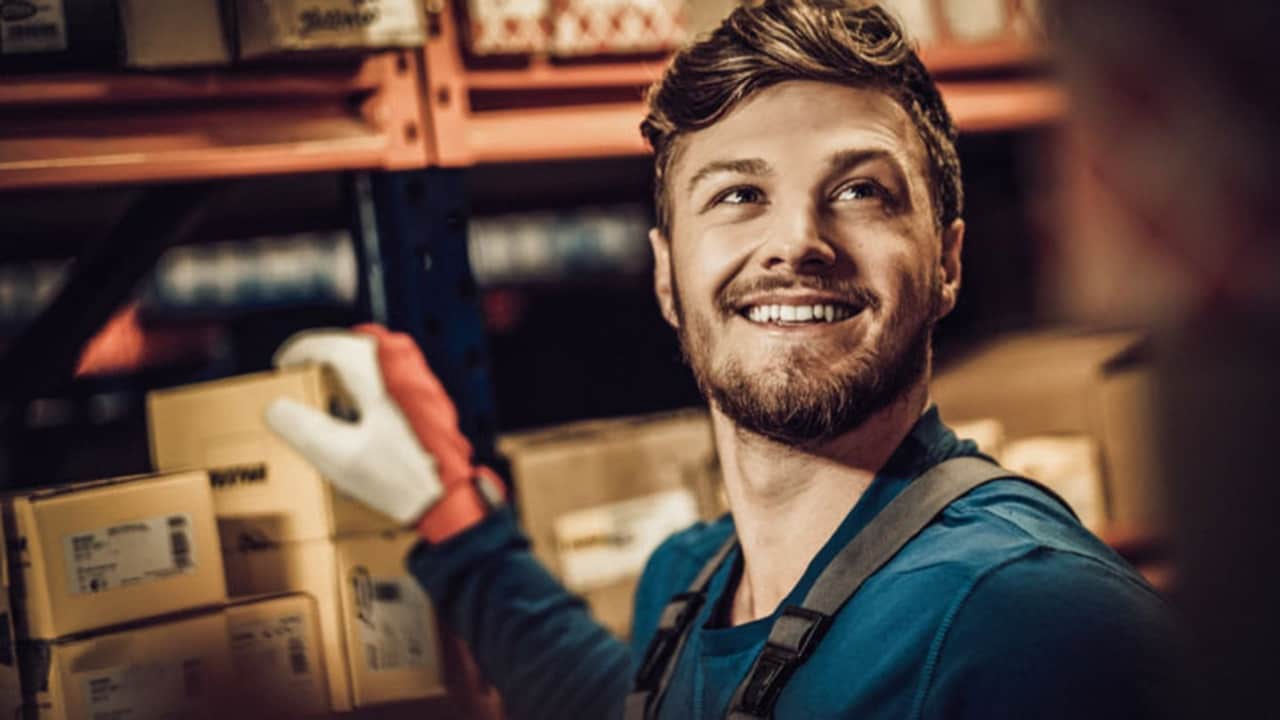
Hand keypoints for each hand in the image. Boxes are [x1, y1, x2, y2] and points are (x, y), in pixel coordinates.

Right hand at [265, 324, 502, 541]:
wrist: (451, 497)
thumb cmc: (400, 476)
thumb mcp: (339, 456)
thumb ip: (301, 428)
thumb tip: (276, 408)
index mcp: (376, 371)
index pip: (327, 344)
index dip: (298, 353)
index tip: (282, 367)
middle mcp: (402, 365)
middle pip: (351, 348)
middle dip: (323, 360)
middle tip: (302, 380)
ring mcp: (420, 381)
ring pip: (373, 361)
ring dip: (346, 374)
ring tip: (326, 399)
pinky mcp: (430, 400)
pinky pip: (389, 379)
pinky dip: (367, 388)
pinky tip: (360, 417)